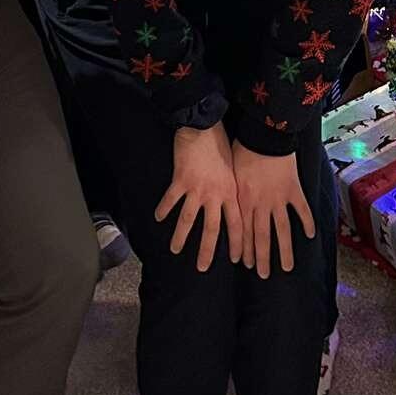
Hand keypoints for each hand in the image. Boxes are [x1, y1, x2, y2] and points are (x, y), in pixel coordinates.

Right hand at [155, 124, 241, 273]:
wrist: (204, 125)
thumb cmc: (223, 144)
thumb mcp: (235, 169)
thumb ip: (233, 189)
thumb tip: (234, 206)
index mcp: (231, 193)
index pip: (237, 225)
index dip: (237, 244)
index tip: (236, 260)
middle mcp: (215, 195)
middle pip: (211, 230)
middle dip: (206, 251)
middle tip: (202, 268)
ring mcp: (196, 189)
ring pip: (188, 220)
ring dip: (180, 237)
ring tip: (175, 251)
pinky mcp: (180, 180)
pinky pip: (171, 200)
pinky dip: (164, 210)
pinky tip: (158, 219)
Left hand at [231, 140, 315, 277]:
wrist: (263, 133)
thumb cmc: (242, 149)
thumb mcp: (231, 173)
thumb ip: (233, 192)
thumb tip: (228, 205)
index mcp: (243, 200)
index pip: (243, 231)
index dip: (244, 249)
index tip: (244, 264)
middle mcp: (260, 204)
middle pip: (261, 237)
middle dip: (261, 258)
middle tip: (263, 275)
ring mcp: (278, 198)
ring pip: (282, 230)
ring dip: (284, 250)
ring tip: (286, 267)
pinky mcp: (294, 189)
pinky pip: (301, 210)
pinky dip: (307, 222)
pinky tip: (310, 235)